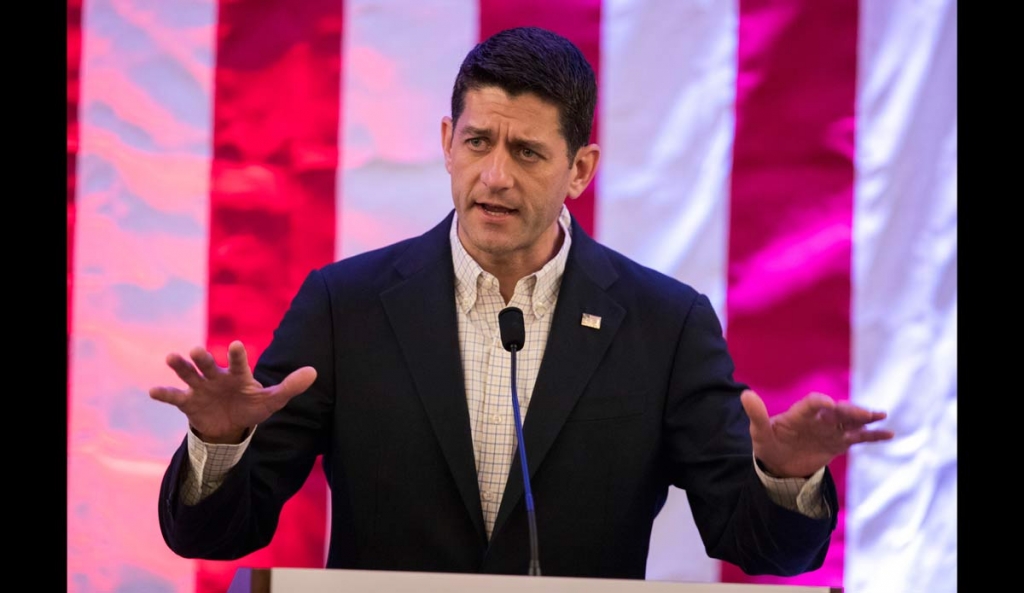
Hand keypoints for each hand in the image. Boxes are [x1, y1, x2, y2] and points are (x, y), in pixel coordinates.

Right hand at [149, 340, 316, 443]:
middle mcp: (217, 376)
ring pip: (190, 375)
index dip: (238, 355)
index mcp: (238, 375)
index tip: (237, 345)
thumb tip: (314, 372)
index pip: (239, 363)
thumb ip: (290, 387)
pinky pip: (174, 396)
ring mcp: (201, 388)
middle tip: (197, 349)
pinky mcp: (188, 402)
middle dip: (203, 358)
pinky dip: (163, 393)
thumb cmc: (252, 406)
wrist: (230, 425)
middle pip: (209, 364)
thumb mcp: (272, 400)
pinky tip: (152, 391)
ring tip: (171, 357)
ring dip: (181, 367)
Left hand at [741, 390, 893, 478]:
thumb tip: (745, 394)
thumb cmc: (768, 444)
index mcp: (799, 414)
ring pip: (850, 422)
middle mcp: (818, 419)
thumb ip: (756, 414)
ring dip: (864, 418)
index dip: (819, 402)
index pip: (811, 404)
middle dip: (850, 410)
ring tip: (880, 416)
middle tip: (864, 412)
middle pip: (837, 410)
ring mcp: (830, 430)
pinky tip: (889, 434)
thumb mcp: (760, 432)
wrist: (779, 464)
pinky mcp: (839, 443)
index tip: (828, 403)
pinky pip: (858, 438)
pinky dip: (873, 436)